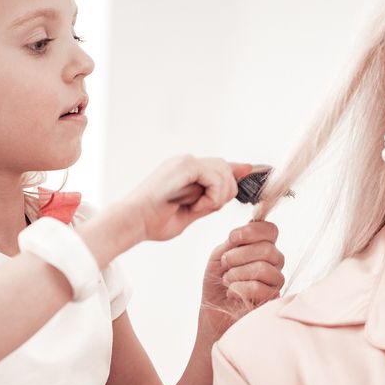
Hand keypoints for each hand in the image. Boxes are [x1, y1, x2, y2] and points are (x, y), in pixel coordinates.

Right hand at [111, 156, 255, 244]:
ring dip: (219, 195)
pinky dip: (212, 194)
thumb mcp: (190, 213)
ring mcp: (184, 162)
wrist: (133, 222)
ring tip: (199, 208)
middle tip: (208, 208)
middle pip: (225, 167)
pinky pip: (214, 177)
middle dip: (226, 191)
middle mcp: (185, 162)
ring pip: (223, 171)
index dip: (237, 170)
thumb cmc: (154, 222)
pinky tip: (197, 205)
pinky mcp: (184, 166)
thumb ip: (209, 202)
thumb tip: (227, 197)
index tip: (251, 171)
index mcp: (185, 171)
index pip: (219, 165)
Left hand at [200, 219, 284, 338]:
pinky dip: (239, 289)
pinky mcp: (272, 300)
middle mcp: (274, 262)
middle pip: (267, 249)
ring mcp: (275, 281)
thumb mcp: (220, 255)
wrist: (212, 311)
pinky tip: (231, 293)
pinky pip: (260, 288)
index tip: (232, 239)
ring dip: (237, 273)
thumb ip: (235, 241)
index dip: (252, 231)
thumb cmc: (217, 282)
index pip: (271, 230)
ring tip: (226, 281)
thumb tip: (252, 221)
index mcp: (262, 246)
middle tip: (225, 264)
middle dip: (238, 255)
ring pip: (263, 268)